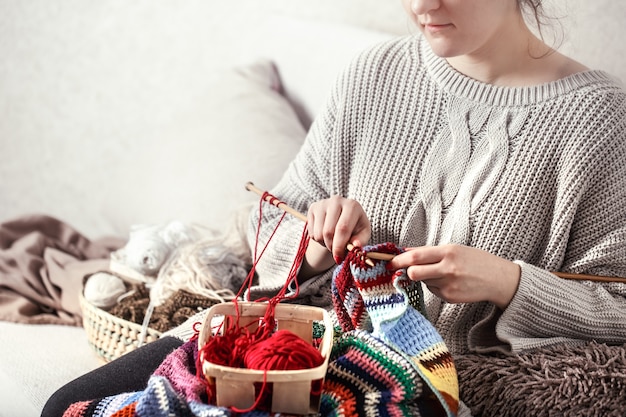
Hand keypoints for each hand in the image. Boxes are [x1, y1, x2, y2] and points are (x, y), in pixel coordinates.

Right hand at [306, 196, 370, 263]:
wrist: (342, 217)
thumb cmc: (355, 227)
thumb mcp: (363, 234)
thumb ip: (361, 240)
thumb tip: (355, 245)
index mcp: (352, 205)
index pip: (342, 228)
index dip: (339, 246)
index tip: (339, 258)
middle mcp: (337, 200)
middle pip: (328, 231)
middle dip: (331, 246)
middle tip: (337, 252)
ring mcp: (323, 203)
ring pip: (318, 233)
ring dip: (324, 243)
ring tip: (332, 241)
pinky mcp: (313, 208)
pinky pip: (311, 232)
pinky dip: (318, 239)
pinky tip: (325, 234)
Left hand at [387, 244, 520, 308]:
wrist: (498, 279)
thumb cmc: (475, 260)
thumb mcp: (454, 249)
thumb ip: (429, 252)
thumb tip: (404, 251)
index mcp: (448, 252)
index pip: (416, 256)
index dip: (399, 260)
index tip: (390, 262)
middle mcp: (448, 269)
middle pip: (414, 273)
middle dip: (407, 272)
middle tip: (406, 270)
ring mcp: (449, 285)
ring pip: (423, 282)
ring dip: (425, 278)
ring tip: (440, 274)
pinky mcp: (450, 298)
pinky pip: (432, 291)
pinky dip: (435, 286)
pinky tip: (450, 283)